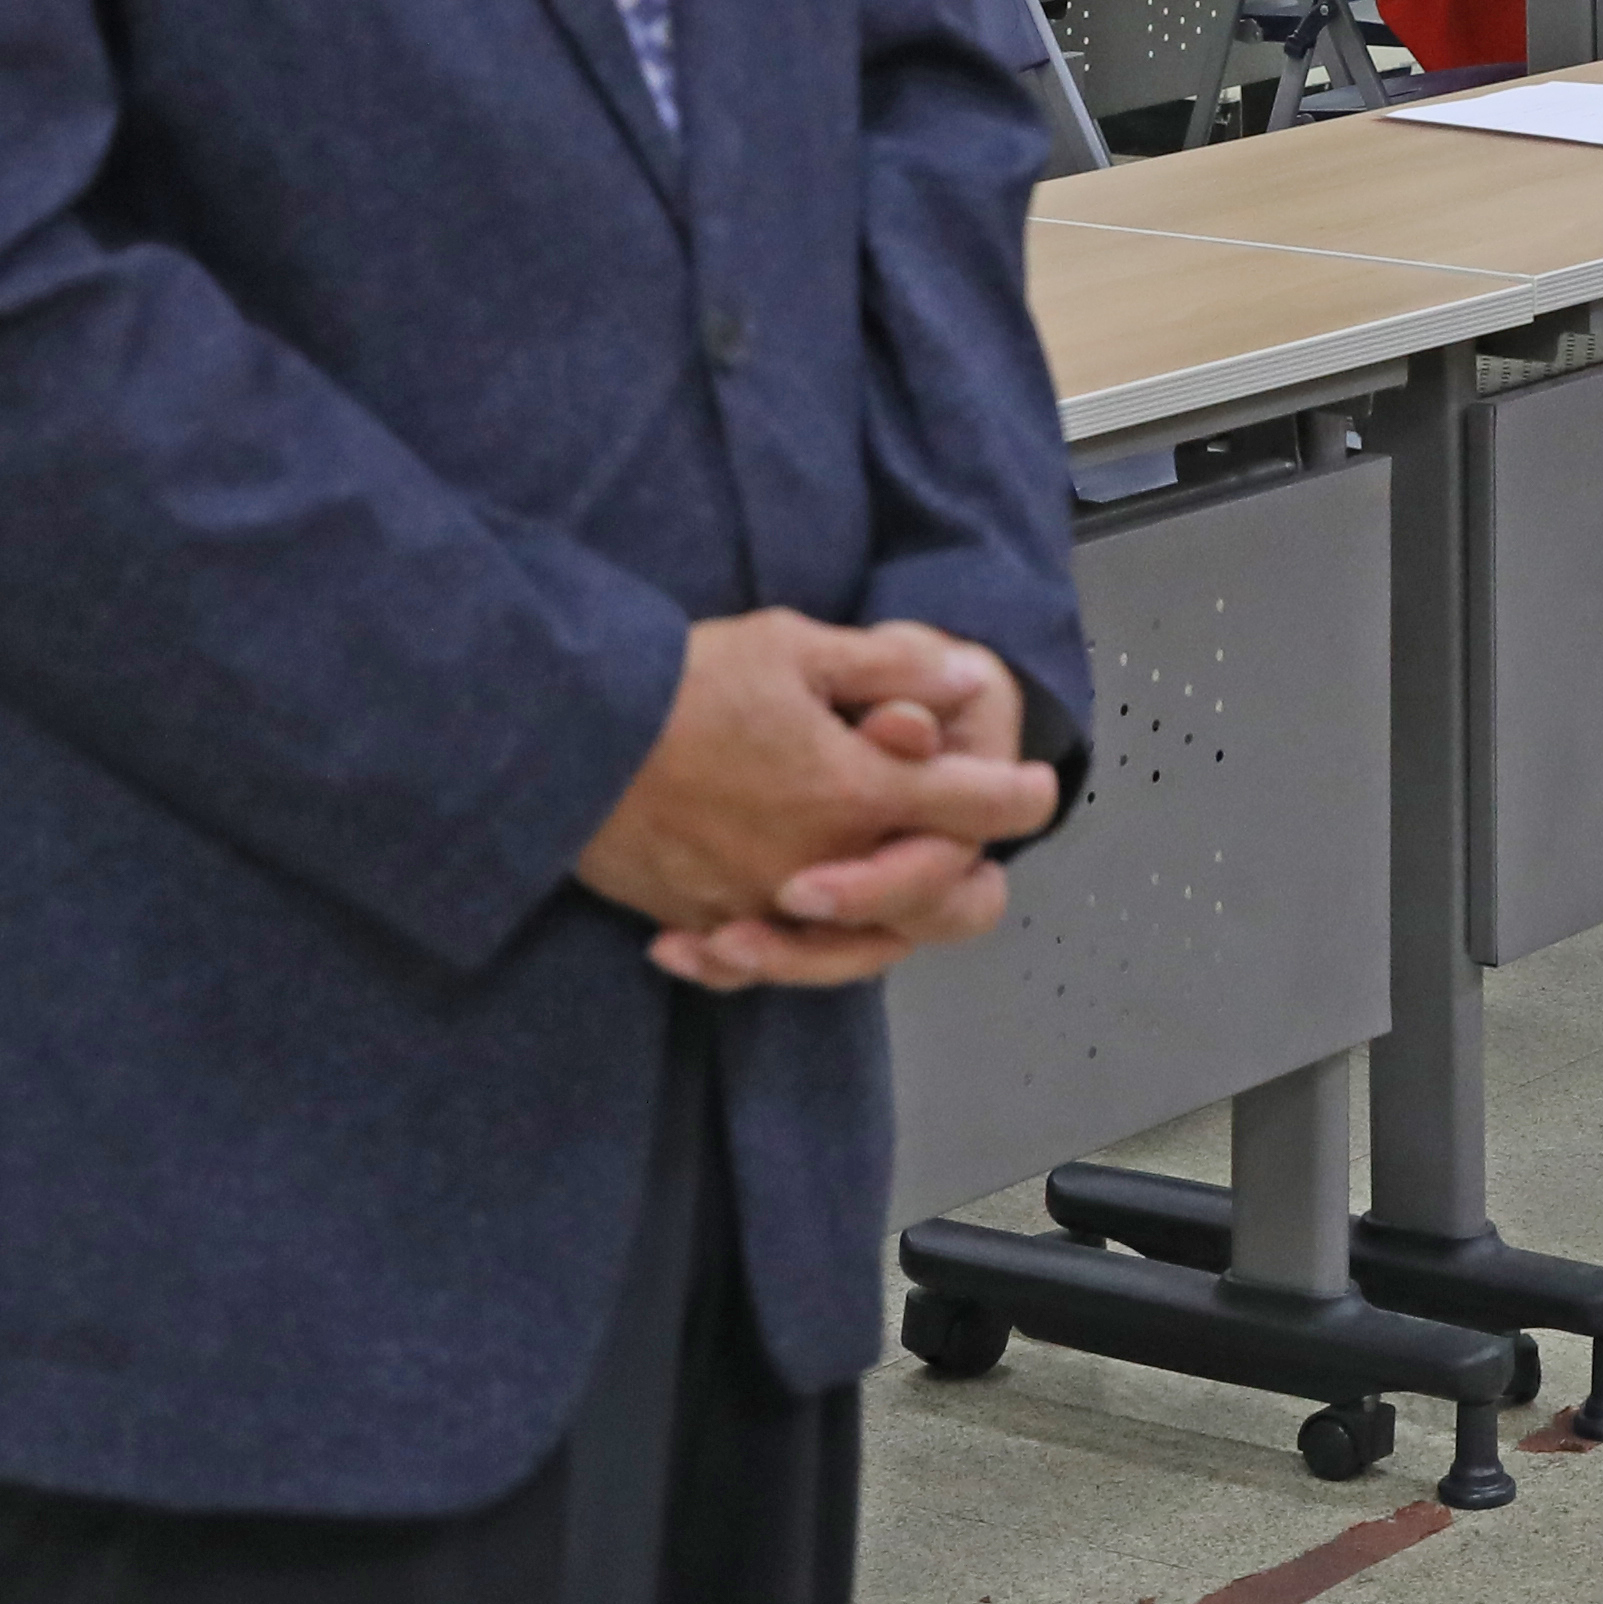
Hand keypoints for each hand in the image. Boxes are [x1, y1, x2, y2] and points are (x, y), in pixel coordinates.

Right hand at [576, 613, 1056, 981]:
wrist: (564, 739)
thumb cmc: (681, 682)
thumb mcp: (794, 646)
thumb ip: (891, 667)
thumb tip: (967, 681)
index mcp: (855, 790)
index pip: (973, 808)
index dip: (1019, 796)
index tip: (1037, 787)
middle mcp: (821, 863)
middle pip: (931, 898)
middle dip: (961, 871)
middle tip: (970, 849)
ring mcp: (762, 904)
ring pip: (857, 944)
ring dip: (883, 919)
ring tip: (888, 896)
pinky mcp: (705, 924)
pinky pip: (769, 957)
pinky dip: (789, 944)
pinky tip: (784, 920)